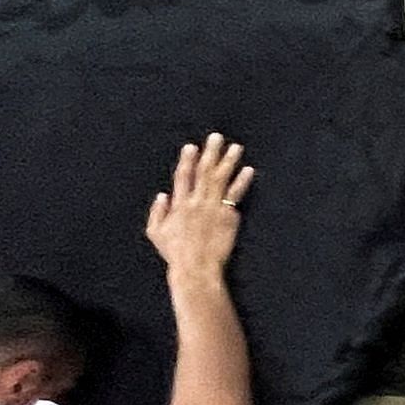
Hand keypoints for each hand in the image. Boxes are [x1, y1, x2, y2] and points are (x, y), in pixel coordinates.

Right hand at [145, 133, 252, 280]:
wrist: (196, 267)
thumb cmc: (175, 253)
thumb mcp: (155, 233)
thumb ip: (156, 212)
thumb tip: (161, 194)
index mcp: (178, 205)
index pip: (183, 177)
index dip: (187, 160)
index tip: (192, 146)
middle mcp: (196, 202)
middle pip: (204, 172)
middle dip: (210, 153)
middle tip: (217, 137)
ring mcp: (213, 208)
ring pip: (221, 179)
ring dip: (229, 161)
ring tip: (237, 147)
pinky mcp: (228, 216)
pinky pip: (236, 195)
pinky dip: (242, 182)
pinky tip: (249, 170)